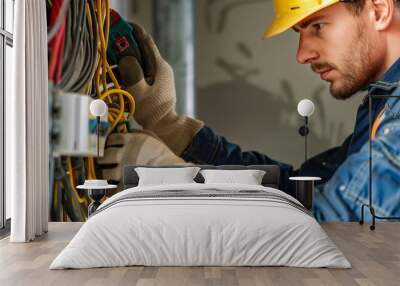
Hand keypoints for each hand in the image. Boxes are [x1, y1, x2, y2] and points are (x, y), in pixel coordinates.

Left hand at [97, 130, 187, 187]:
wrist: (171, 171)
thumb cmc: (163, 154)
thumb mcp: (152, 137)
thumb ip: (138, 133)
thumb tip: (128, 131)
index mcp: (130, 140)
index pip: (111, 139)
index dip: (109, 142)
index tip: (110, 146)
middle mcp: (123, 154)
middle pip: (103, 155)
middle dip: (103, 158)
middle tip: (106, 160)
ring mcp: (123, 170)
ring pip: (104, 173)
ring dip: (105, 173)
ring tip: (110, 174)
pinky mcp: (126, 184)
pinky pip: (112, 187)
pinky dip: (112, 187)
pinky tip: (115, 185)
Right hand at [118, 24, 203, 155]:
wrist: (163, 128)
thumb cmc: (153, 111)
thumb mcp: (139, 91)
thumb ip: (131, 72)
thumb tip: (125, 56)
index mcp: (159, 66)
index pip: (145, 41)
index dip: (133, 31)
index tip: (120, 26)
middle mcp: (158, 69)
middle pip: (137, 53)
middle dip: (120, 51)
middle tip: (105, 50)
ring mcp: (155, 78)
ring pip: (134, 65)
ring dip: (119, 67)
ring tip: (103, 71)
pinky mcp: (150, 86)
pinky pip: (135, 77)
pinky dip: (123, 78)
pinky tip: (110, 83)